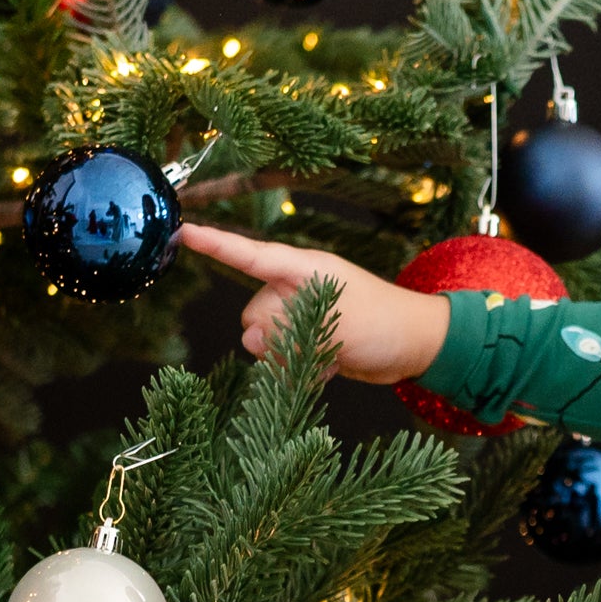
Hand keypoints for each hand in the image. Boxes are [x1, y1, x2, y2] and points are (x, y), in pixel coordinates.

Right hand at [177, 222, 450, 381]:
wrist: (418, 347)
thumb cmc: (384, 324)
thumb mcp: (332, 324)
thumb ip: (284, 328)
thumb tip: (248, 339)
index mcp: (302, 268)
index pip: (248, 254)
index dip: (214, 244)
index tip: (182, 232)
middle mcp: (296, 288)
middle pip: (253, 312)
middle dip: (270, 335)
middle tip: (310, 343)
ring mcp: (303, 314)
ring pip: (265, 340)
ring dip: (287, 356)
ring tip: (327, 357)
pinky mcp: (311, 340)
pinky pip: (285, 356)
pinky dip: (300, 368)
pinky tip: (329, 369)